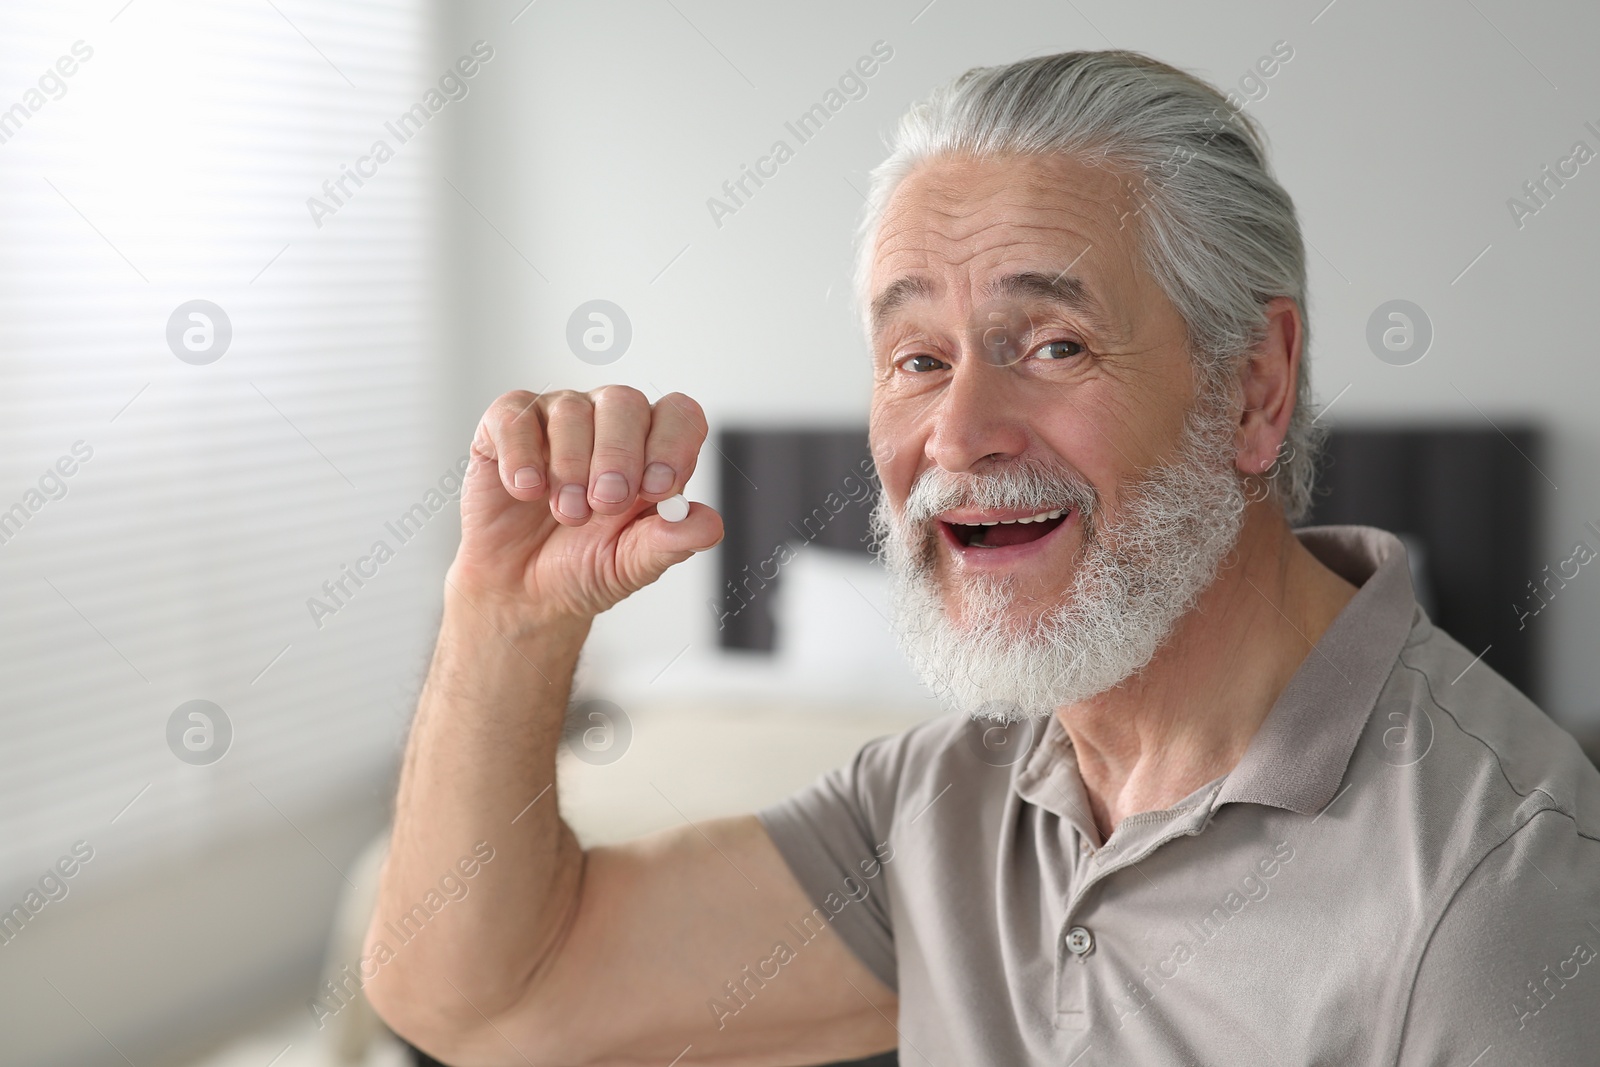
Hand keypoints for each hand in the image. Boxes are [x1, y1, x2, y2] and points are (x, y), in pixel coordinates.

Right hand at [448, 387, 722, 625]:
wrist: (523, 591)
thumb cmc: (584, 567)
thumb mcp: (632, 564)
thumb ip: (671, 542)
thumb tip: (709, 525)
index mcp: (652, 449)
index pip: (678, 415)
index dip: (673, 442)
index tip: (658, 488)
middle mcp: (608, 424)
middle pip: (625, 402)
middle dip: (618, 456)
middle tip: (606, 503)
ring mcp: (557, 420)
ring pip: (571, 409)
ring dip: (570, 467)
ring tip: (569, 513)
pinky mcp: (507, 427)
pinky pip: (516, 417)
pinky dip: (523, 456)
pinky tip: (526, 491)